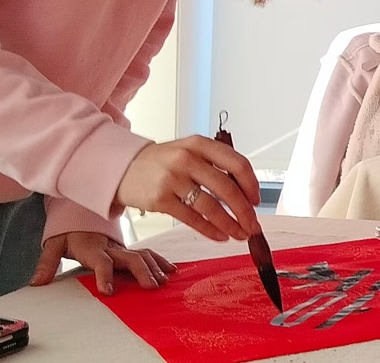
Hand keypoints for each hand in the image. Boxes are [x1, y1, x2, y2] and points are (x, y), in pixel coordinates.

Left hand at [29, 232, 176, 295]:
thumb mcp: (54, 245)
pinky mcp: (128, 250)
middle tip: (151, 287)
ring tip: (163, 282)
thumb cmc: (68, 233)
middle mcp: (111, 248)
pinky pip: (148, 253)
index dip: (104, 275)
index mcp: (92, 248)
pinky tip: (171, 270)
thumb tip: (36, 283)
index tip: (108, 291)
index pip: (100, 262)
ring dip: (154, 268)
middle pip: (130, 258)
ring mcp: (122, 248)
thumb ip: (47, 264)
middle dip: (142, 272)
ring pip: (142, 255)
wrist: (79, 213)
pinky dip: (160, 261)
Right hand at [116, 136, 262, 242]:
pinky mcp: (160, 199)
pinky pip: (192, 219)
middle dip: (244, 211)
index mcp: (199, 144)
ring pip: (211, 207)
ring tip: (239, 234)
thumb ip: (214, 166)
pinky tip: (219, 236)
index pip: (237, 163)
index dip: (252, 185)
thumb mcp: (188, 152)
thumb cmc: (162, 162)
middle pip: (227, 188)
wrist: (122, 167)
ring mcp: (172, 179)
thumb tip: (245, 194)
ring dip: (230, 224)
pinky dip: (210, 230)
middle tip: (253, 225)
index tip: (257, 201)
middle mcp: (186, 158)